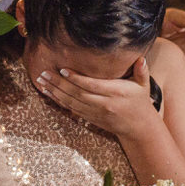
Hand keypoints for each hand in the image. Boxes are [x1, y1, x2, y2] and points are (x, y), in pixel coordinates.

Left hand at [34, 57, 160, 139]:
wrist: (138, 127)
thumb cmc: (140, 101)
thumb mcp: (143, 85)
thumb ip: (142, 71)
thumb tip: (141, 57)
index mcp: (115, 93)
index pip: (92, 85)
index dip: (76, 78)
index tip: (63, 70)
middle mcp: (103, 103)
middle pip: (77, 93)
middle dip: (58, 83)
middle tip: (44, 73)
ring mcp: (95, 113)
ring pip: (71, 102)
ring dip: (54, 92)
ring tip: (41, 82)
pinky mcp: (90, 118)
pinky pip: (71, 109)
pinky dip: (58, 101)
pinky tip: (48, 93)